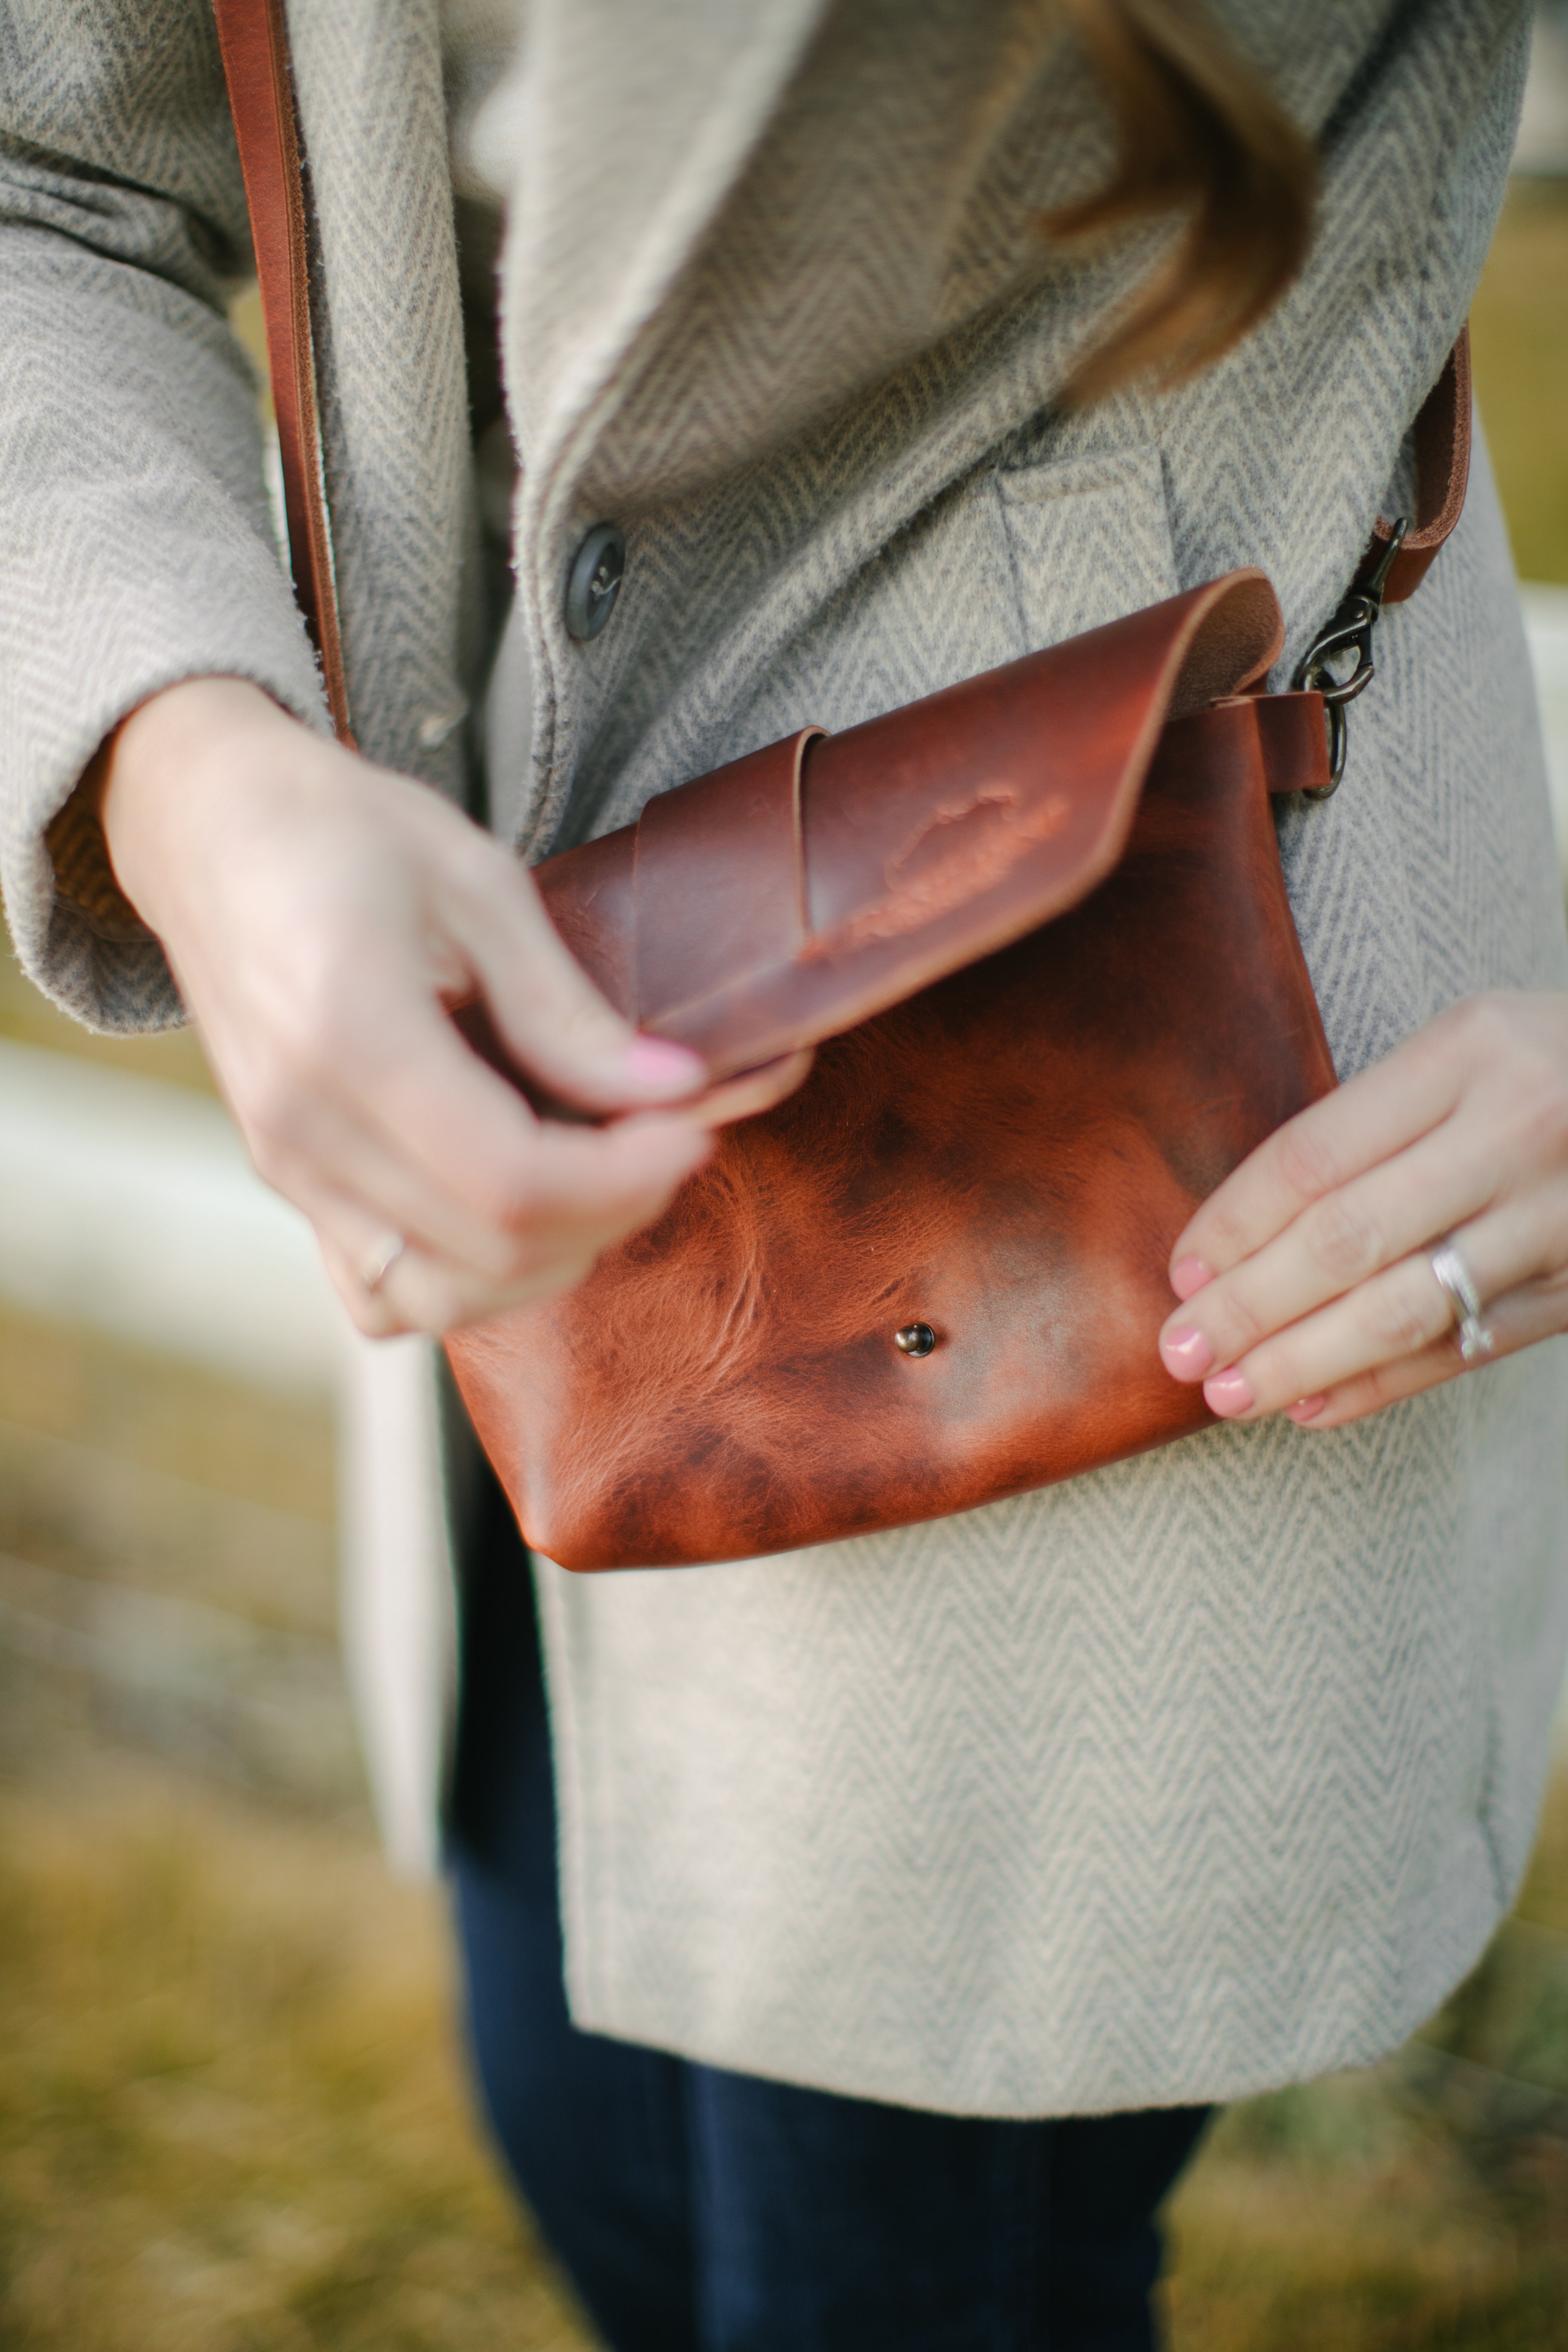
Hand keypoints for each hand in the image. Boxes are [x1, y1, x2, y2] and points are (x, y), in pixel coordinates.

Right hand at [101, 678, 802, 1336]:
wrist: (212, 829)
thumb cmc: (342, 832)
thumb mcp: (476, 881)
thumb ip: (566, 1008)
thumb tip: (676, 1090)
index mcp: (347, 1038)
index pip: (512, 1182)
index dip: (625, 1176)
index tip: (692, 1125)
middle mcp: (302, 1129)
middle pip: (490, 1249)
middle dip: (609, 1210)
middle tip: (667, 1138)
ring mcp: (285, 1169)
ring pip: (440, 1296)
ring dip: (547, 1257)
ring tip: (605, 1173)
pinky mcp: (288, 1184)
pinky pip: (383, 1293)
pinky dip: (466, 1279)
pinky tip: (518, 1208)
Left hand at [1155, 992, 1567, 1428]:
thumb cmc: (1550, 1065)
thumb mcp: (1468, 1047)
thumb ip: (1373, 1125)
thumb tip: (1242, 1236)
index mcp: (1468, 1051)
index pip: (1315, 1156)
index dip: (1235, 1224)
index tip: (1182, 1275)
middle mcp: (1517, 1130)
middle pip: (1348, 1238)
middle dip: (1250, 1306)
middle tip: (1181, 1352)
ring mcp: (1560, 1215)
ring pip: (1404, 1309)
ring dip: (1305, 1362)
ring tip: (1231, 1394)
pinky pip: (1468, 1349)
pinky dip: (1384, 1385)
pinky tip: (1317, 1407)